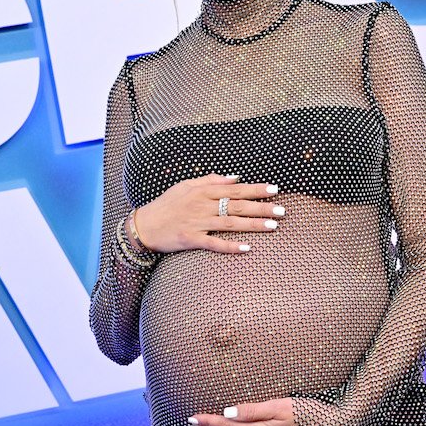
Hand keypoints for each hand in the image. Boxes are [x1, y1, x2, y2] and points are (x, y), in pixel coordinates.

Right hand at [132, 173, 286, 254]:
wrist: (144, 225)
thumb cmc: (166, 204)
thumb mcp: (186, 186)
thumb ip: (210, 180)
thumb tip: (235, 177)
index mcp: (202, 191)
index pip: (235, 189)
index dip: (255, 189)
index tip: (274, 190)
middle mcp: (202, 205)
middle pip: (237, 205)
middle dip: (261, 207)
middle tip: (282, 210)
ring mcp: (197, 222)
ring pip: (230, 223)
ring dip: (253, 224)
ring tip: (273, 226)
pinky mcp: (191, 239)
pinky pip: (214, 243)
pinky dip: (230, 246)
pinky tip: (247, 248)